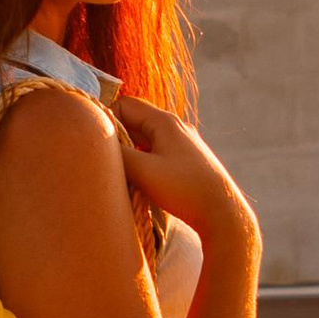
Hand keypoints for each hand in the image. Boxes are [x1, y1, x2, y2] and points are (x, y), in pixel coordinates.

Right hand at [110, 94, 255, 245]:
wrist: (223, 213)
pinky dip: (144, 161)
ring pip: (145, 138)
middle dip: (117, 137)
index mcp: (165, 122)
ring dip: (131, 151)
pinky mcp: (187, 160)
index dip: (107, 120)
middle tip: (108, 160)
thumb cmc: (184, 189)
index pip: (125, 104)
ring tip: (124, 172)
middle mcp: (176, 127)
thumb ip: (118, 153)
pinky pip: (157, 152)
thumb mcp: (143, 171)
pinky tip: (141, 181)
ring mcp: (183, 143)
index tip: (100, 144)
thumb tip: (95, 142)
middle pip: (135, 120)